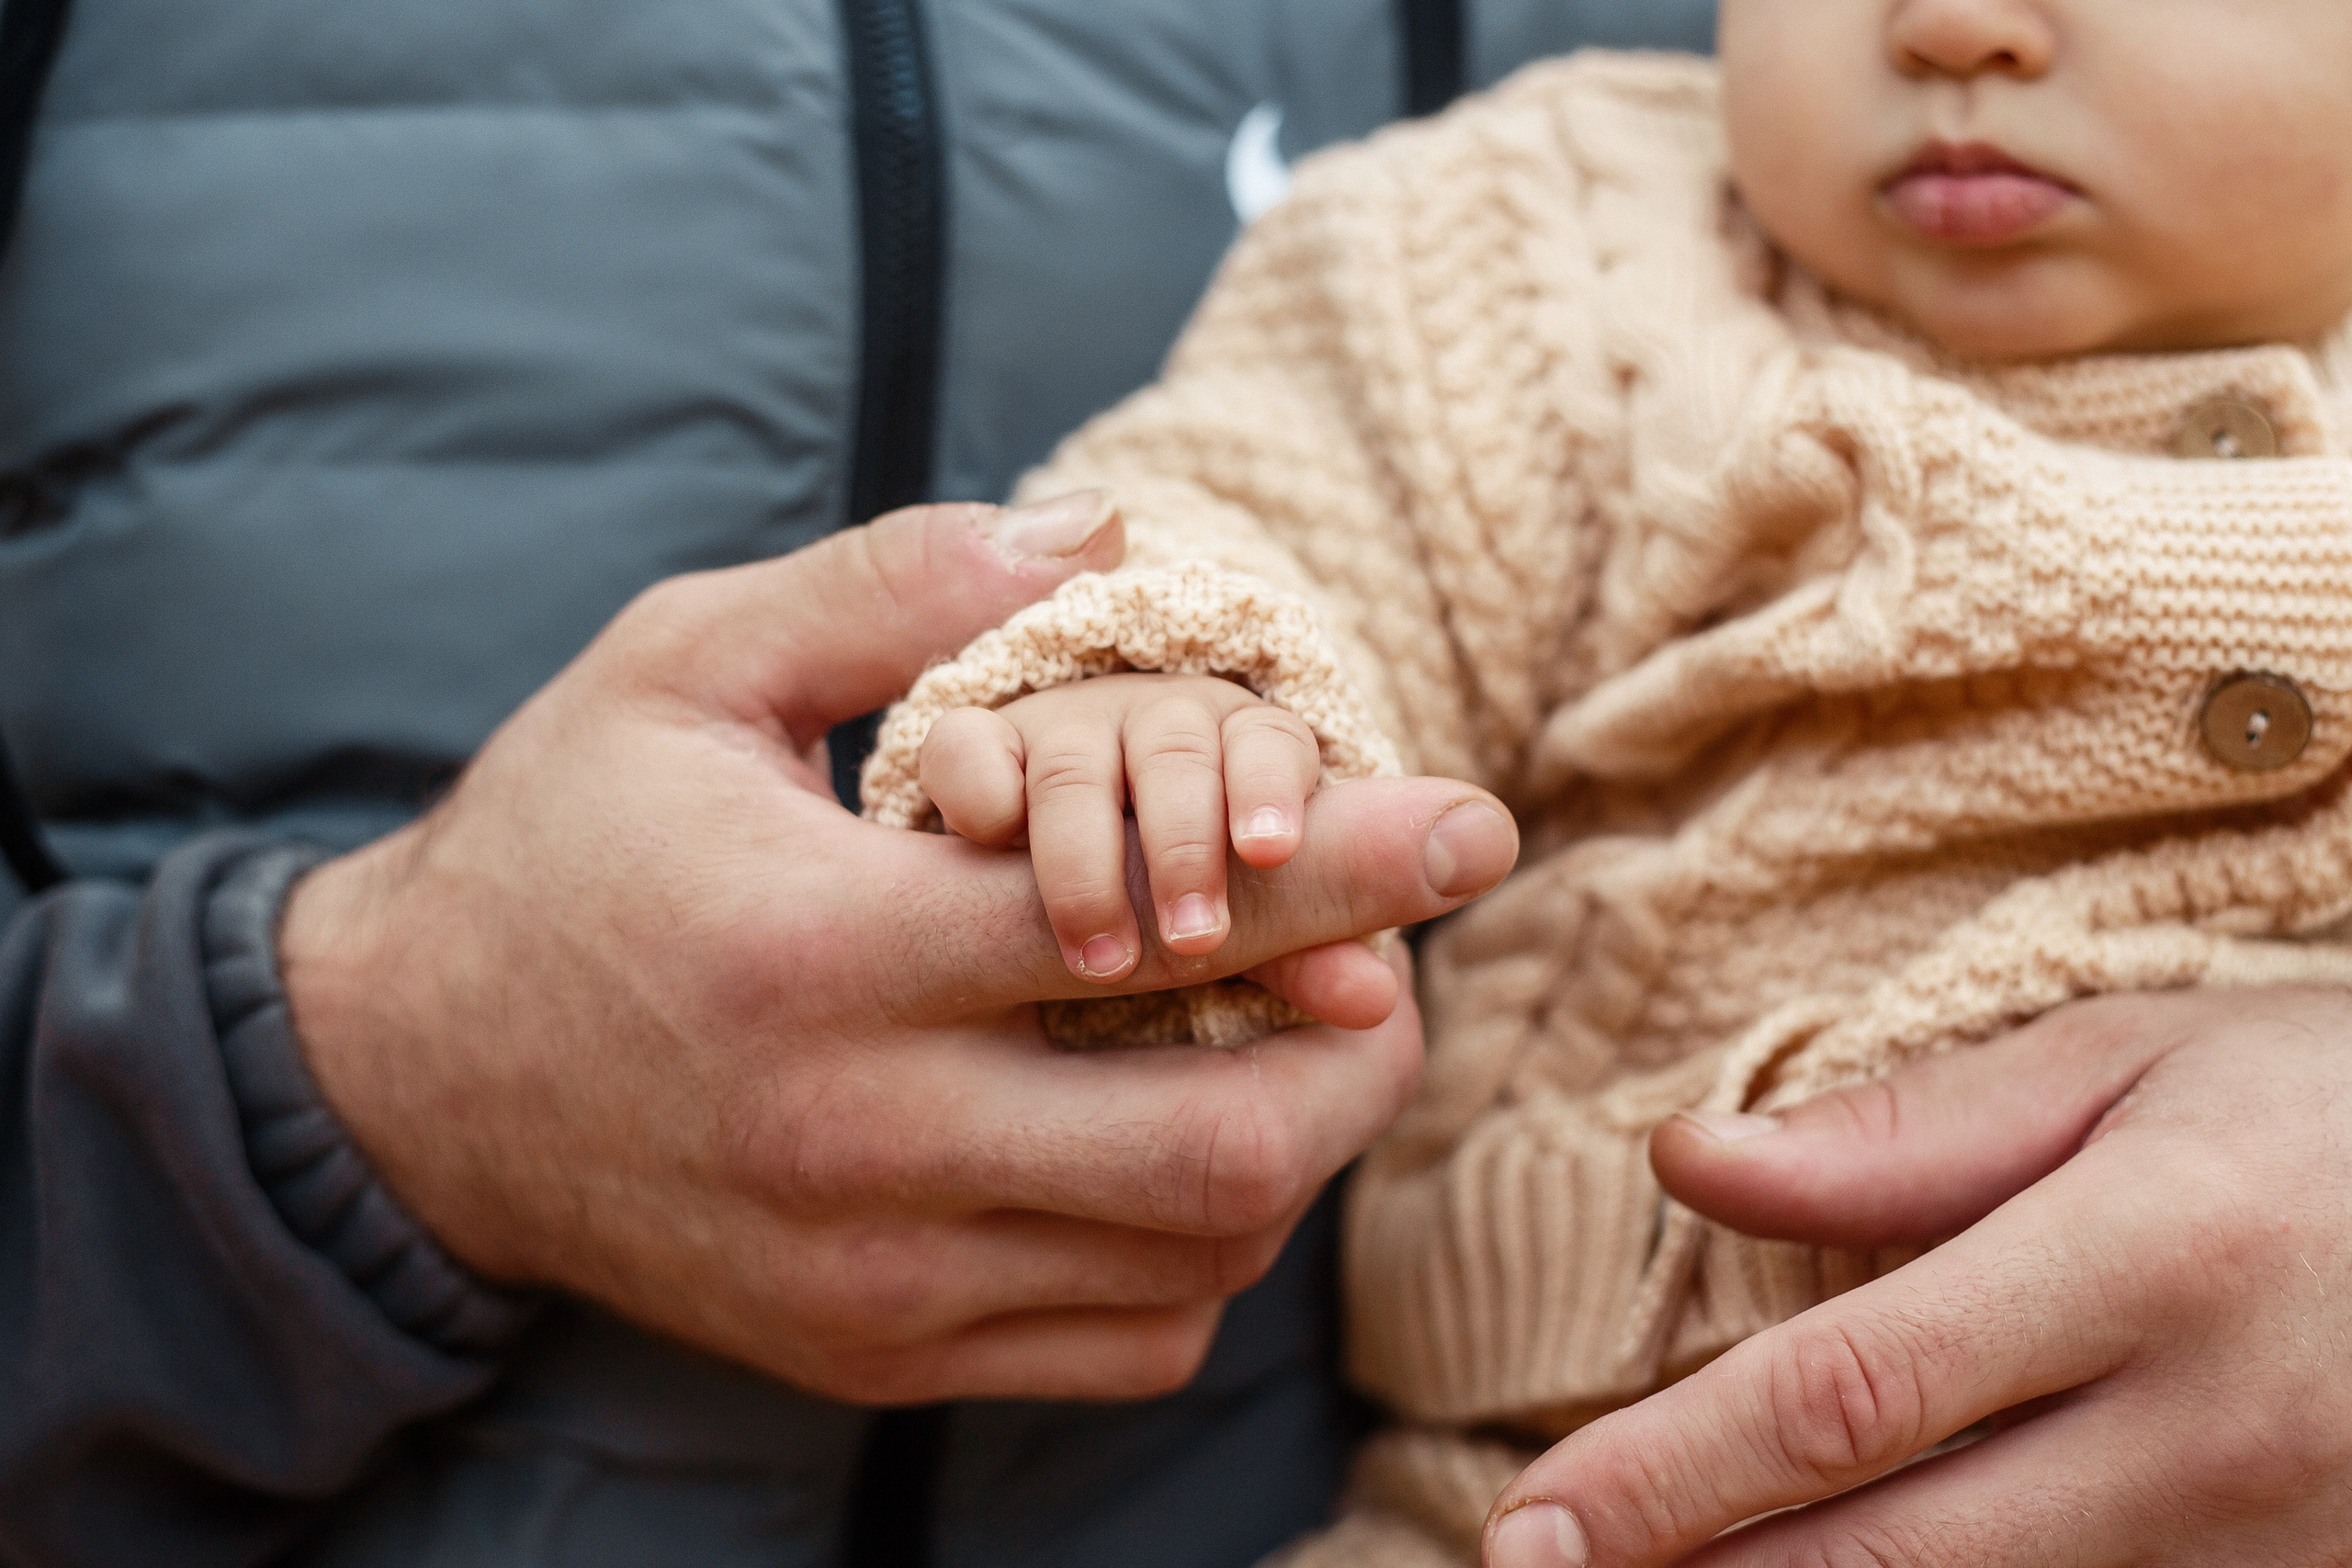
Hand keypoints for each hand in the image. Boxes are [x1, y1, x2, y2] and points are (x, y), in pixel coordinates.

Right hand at [281, 493, 1521, 1404]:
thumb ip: (893, 586)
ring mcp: (873, 1277)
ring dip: (1293, 1144)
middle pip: (1222, 1144)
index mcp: (821, 956)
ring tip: (1278, 1034)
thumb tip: (1106, 538)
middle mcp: (860, 1145)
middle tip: (1376, 957)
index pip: (1151, 922)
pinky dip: (1202, 1245)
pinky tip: (1172, 1143)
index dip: (1344, 868)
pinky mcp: (874, 1354)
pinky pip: (1125, 1338)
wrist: (411, 1085)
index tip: (1470, 820)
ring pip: (1195, 1256)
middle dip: (1359, 1046)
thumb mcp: (684, 663)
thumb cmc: (565, 847)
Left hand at [1486, 987, 2351, 1567]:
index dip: (1668, 1471)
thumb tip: (1680, 1162)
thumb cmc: (2330, 1111)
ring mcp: (2273, 1553)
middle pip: (1894, 1556)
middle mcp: (2213, 1438)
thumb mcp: (2127, 1066)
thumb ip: (1899, 1136)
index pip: (1849, 1396)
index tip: (1531, 1515)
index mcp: (2148, 1262)